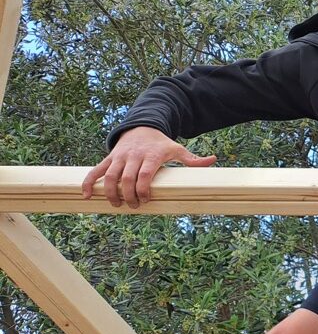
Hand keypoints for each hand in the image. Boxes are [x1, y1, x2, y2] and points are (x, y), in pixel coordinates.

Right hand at [81, 126, 216, 208]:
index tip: (146, 200)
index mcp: (150, 156)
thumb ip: (192, 159)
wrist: (141, 127)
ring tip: (116, 205)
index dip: (143, 189)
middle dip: (128, 194)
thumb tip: (212, 160)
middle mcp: (133, 156)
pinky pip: (95, 171)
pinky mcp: (109, 159)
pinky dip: (89, 183)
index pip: (144, 174)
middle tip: (134, 206)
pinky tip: (88, 195)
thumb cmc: (161, 143)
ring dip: (110, 192)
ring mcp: (119, 158)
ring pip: (109, 176)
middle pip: (126, 178)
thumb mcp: (177, 149)